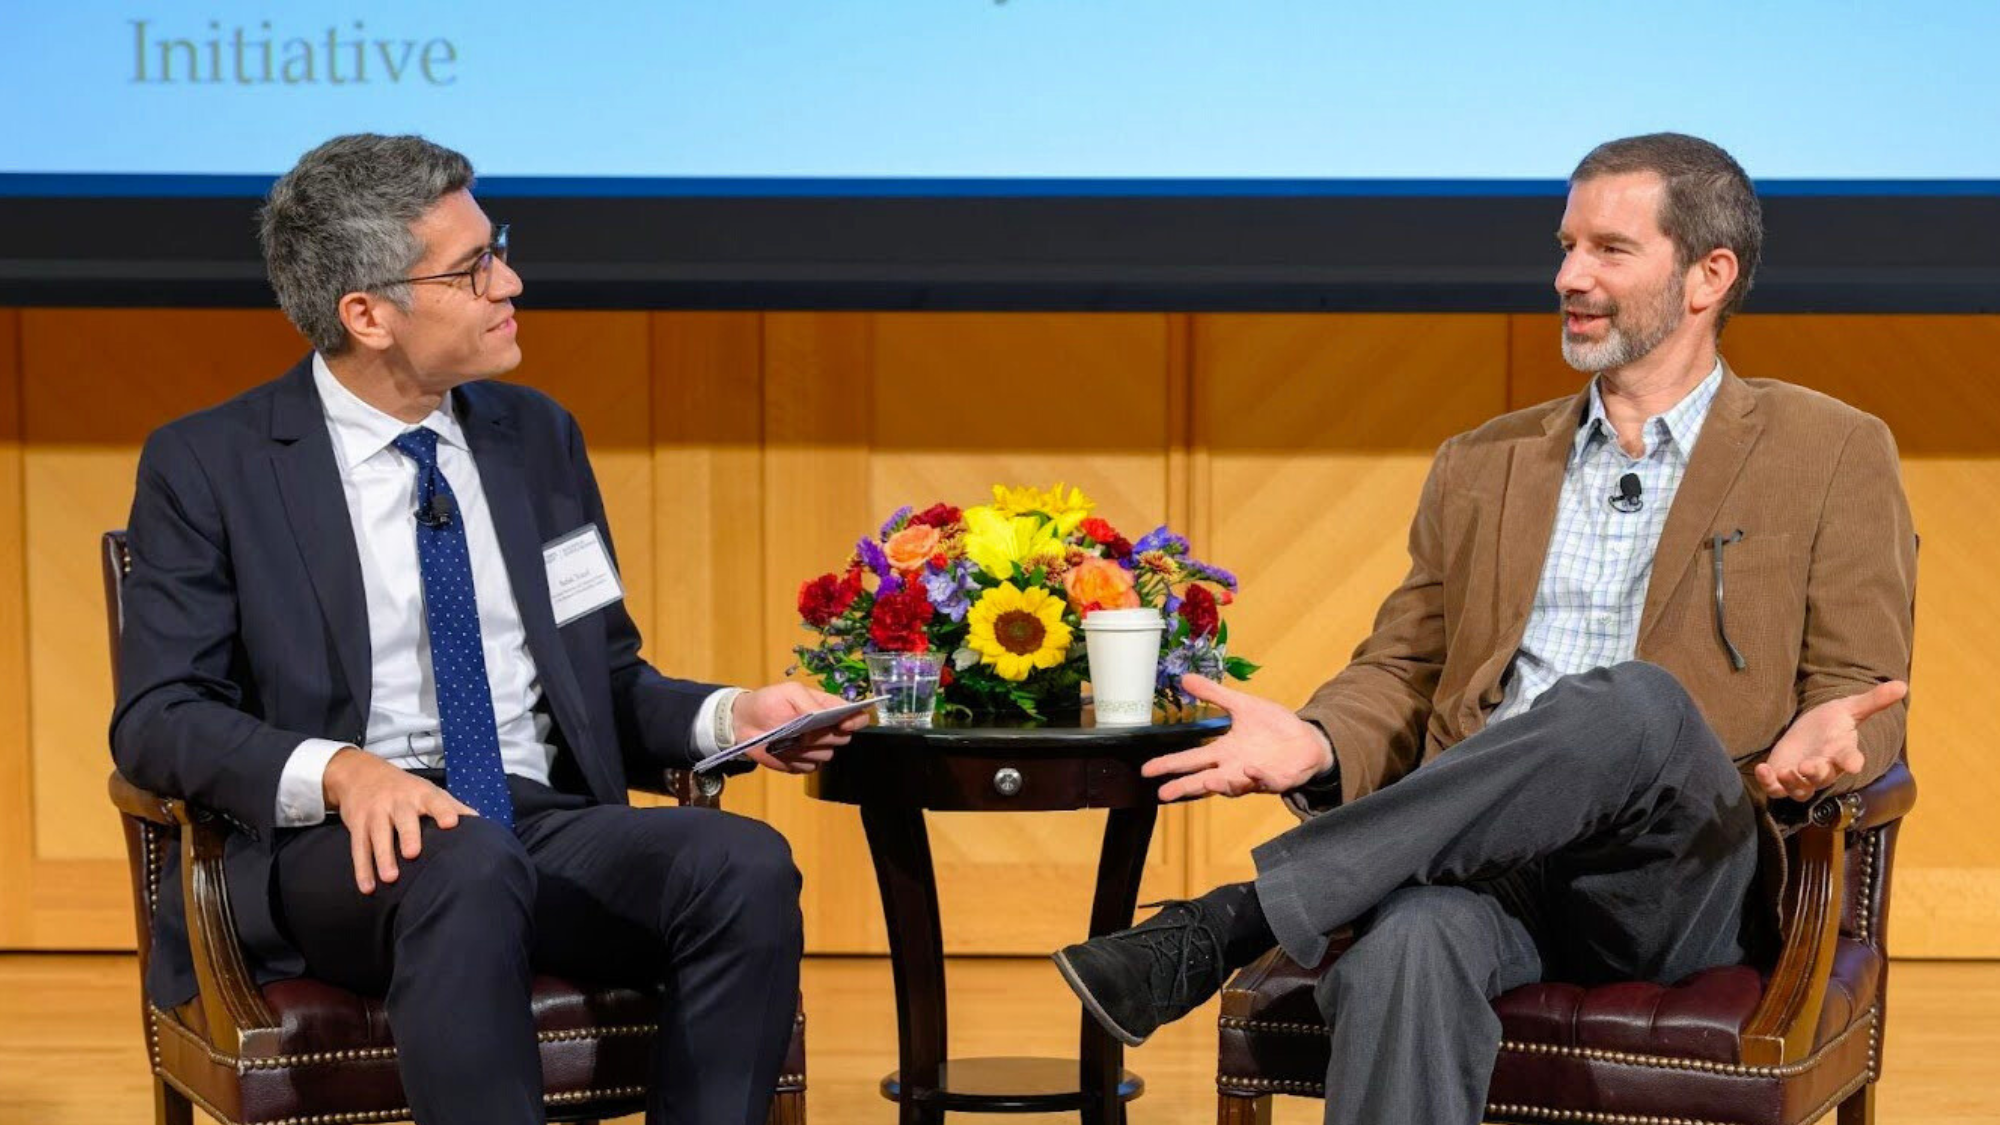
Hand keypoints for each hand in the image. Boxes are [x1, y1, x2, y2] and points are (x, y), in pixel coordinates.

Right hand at [322, 748, 477, 894]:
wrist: (361, 773)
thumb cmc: (404, 788)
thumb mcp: (428, 791)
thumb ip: (453, 806)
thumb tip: (479, 823)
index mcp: (421, 794)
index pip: (435, 801)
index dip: (443, 811)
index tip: (451, 823)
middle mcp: (398, 802)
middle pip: (403, 819)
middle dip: (408, 835)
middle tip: (412, 854)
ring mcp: (375, 813)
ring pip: (378, 836)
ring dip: (383, 858)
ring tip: (390, 878)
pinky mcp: (357, 824)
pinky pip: (358, 848)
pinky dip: (362, 869)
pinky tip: (368, 887)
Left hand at [733, 683, 868, 774]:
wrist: (744, 723)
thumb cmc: (768, 702)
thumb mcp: (789, 692)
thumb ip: (809, 702)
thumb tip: (824, 718)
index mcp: (828, 708)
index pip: (856, 716)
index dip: (856, 721)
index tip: (843, 724)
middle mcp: (827, 729)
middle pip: (843, 739)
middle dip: (824, 736)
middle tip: (803, 730)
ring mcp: (815, 748)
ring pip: (826, 755)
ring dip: (807, 749)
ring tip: (788, 739)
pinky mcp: (802, 764)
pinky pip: (809, 768)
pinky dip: (796, 761)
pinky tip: (783, 750)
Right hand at [1140, 674, 1334, 801]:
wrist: (1307, 739)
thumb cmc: (1273, 726)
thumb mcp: (1242, 705)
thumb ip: (1215, 695)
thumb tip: (1184, 678)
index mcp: (1224, 751)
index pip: (1191, 759)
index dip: (1170, 764)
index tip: (1147, 770)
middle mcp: (1234, 768)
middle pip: (1204, 779)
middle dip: (1184, 786)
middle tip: (1163, 792)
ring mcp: (1254, 777)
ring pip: (1232, 786)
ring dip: (1221, 785)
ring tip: (1207, 782)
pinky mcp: (1276, 779)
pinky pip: (1265, 781)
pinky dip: (1258, 777)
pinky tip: (1250, 770)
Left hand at [1754, 681, 1907, 800]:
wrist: (1808, 732)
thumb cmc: (1831, 722)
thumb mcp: (1849, 708)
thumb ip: (1873, 700)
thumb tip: (1903, 685)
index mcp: (1842, 752)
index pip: (1851, 760)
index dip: (1852, 762)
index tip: (1854, 764)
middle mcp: (1824, 768)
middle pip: (1823, 778)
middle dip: (1816, 773)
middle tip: (1808, 766)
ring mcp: (1802, 777)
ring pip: (1800, 790)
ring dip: (1792, 783)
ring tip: (1784, 771)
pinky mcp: (1781, 778)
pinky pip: (1775, 789)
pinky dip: (1768, 783)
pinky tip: (1761, 769)